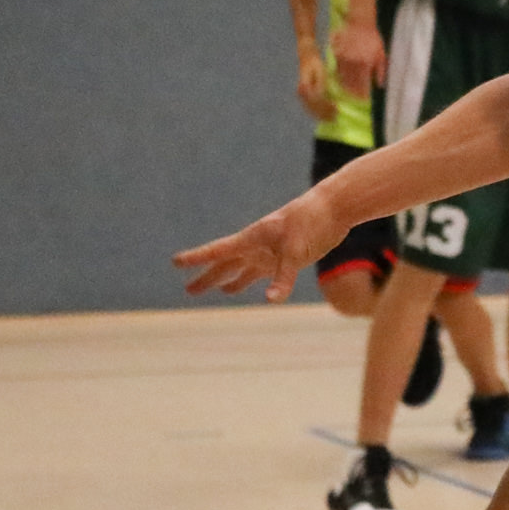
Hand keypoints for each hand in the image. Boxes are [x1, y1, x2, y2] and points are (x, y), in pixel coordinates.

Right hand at [173, 188, 344, 301]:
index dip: (196, 258)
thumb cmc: (311, 223)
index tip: (175, 262)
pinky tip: (252, 288)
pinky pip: (264, 272)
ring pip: (243, 268)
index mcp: (252, 238)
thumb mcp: (295, 251)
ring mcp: (271, 251)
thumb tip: (270, 300)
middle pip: (226, 264)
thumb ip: (283, 277)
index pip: (217, 251)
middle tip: (188, 291)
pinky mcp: (286, 256)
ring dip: (228, 280)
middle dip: (207, 278)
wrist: (333, 209)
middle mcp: (257, 246)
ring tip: (214, 289)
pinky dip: (253, 280)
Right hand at [295, 55, 334, 122]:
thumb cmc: (316, 65)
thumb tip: (322, 96)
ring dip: (321, 115)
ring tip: (332, 118)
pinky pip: (309, 107)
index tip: (336, 109)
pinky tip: (325, 116)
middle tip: (336, 117)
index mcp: (305, 87)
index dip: (327, 107)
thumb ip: (321, 85)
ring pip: (311, 109)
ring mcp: (302, 95)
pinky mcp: (304, 95)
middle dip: (325, 113)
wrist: (308, 60)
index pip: (317, 101)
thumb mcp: (321, 73)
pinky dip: (317, 113)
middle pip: (314, 107)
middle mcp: (301, 92)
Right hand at [333, 18, 385, 98]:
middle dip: (352, 92)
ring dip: (344, 85)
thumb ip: (381, 70)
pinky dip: (338, 74)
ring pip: (342, 76)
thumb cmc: (373, 40)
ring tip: (345, 92)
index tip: (362, 100)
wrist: (360, 23)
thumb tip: (380, 85)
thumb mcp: (381, 54)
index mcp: (366, 63)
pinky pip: (336, 67)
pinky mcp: (336, 53)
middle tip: (352, 99)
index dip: (362, 93)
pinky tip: (339, 79)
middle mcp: (354, 62)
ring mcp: (344, 57)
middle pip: (351, 82)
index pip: (363, 83)